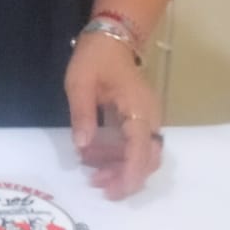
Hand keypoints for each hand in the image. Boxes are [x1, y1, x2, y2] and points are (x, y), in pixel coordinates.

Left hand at [65, 33, 162, 198]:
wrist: (111, 38)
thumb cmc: (94, 58)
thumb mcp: (79, 84)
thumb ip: (83, 115)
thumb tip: (83, 147)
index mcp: (138, 110)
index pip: (140, 151)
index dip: (129, 175)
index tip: (112, 191)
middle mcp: (150, 118)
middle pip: (147, 159)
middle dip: (125, 177)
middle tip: (97, 184)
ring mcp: (148, 118)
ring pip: (143, 154)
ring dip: (121, 168)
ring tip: (93, 174)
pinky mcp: (141, 118)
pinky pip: (136, 143)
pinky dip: (120, 155)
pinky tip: (97, 157)